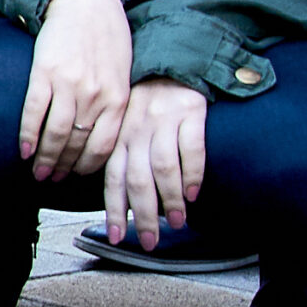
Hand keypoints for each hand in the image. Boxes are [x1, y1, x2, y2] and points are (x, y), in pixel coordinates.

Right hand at [20, 0, 131, 179]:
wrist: (86, 3)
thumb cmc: (105, 38)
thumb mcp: (122, 74)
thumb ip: (114, 103)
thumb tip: (100, 136)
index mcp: (118, 99)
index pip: (103, 147)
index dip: (86, 168)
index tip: (72, 177)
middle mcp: (96, 96)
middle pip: (77, 145)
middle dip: (62, 168)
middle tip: (50, 179)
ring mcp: (70, 85)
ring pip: (56, 134)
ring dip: (44, 158)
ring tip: (36, 170)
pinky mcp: (46, 73)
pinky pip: (35, 113)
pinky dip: (28, 135)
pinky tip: (23, 149)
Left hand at [103, 78, 208, 246]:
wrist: (171, 64)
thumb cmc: (146, 106)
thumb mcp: (125, 129)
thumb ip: (122, 161)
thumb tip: (123, 205)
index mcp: (118, 139)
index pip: (112, 180)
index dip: (114, 209)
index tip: (116, 236)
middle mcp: (137, 133)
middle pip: (138, 180)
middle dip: (142, 215)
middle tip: (150, 241)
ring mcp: (163, 123)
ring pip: (163, 167)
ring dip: (170, 198)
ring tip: (176, 222)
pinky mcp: (190, 114)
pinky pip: (191, 148)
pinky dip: (192, 172)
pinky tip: (194, 193)